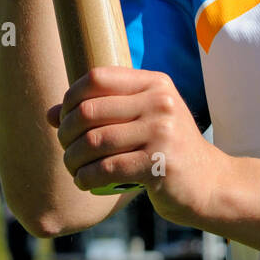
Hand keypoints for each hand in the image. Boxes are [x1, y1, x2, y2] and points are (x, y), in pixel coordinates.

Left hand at [47, 66, 229, 228]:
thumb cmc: (167, 149)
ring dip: (73, 159)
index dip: (71, 97)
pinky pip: (106, 169)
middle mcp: (160, 102)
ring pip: (94, 141)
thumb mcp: (141, 120)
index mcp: (155, 83)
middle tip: (67, 149)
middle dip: (66, 132)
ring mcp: (162, 132)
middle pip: (89, 110)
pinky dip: (86, 178)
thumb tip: (50, 114)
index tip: (65, 118)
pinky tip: (85, 183)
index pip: (97, 77)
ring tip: (74, 168)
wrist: (209, 183)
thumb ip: (101, 112)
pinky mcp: (159, 164)